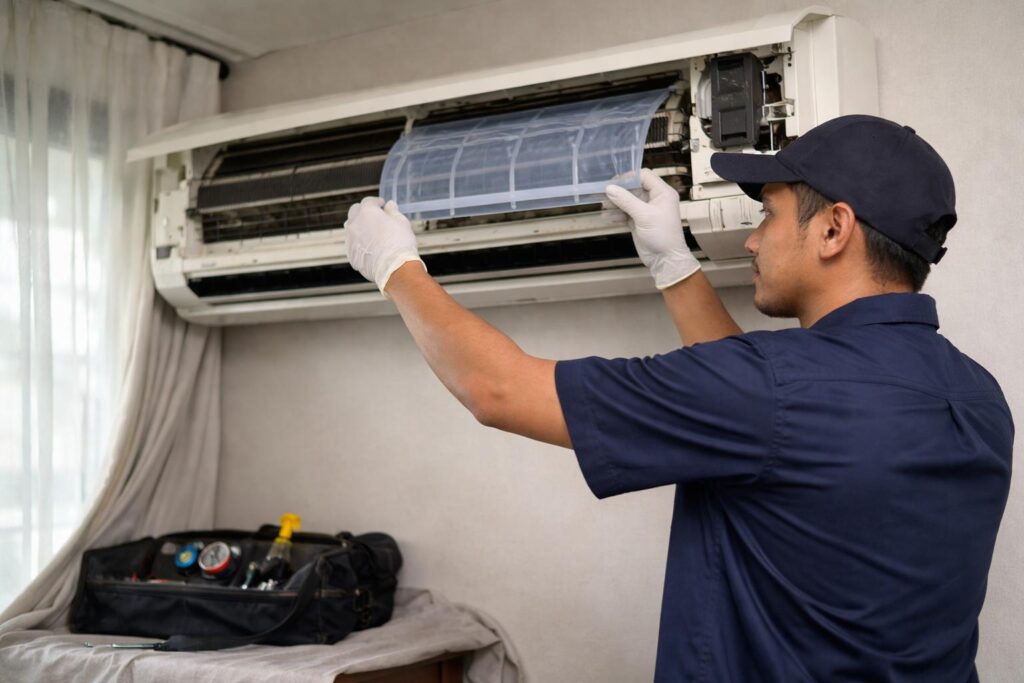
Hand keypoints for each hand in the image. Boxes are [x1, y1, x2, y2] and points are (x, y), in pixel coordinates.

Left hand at [344, 197, 425, 294]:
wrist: (395, 269)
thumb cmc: (400, 244)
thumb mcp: (401, 222)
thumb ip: (393, 211)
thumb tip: (389, 205)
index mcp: (367, 212)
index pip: (368, 201)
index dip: (376, 202)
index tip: (382, 205)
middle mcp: (354, 224)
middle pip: (355, 212)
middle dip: (364, 212)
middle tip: (375, 217)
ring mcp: (350, 240)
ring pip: (352, 229)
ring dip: (360, 228)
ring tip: (373, 234)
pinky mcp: (351, 255)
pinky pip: (353, 245)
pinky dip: (360, 243)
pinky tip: (371, 249)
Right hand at [605, 168, 699, 288]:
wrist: (665, 260)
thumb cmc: (662, 236)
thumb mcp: (644, 216)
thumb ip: (626, 200)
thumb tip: (610, 188)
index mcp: (662, 193)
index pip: (644, 176)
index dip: (629, 177)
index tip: (614, 182)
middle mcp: (654, 199)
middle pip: (633, 188)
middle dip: (619, 191)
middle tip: (604, 193)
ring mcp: (645, 210)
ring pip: (627, 200)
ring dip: (615, 203)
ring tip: (603, 206)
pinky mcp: (638, 221)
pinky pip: (625, 213)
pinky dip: (616, 214)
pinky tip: (606, 217)